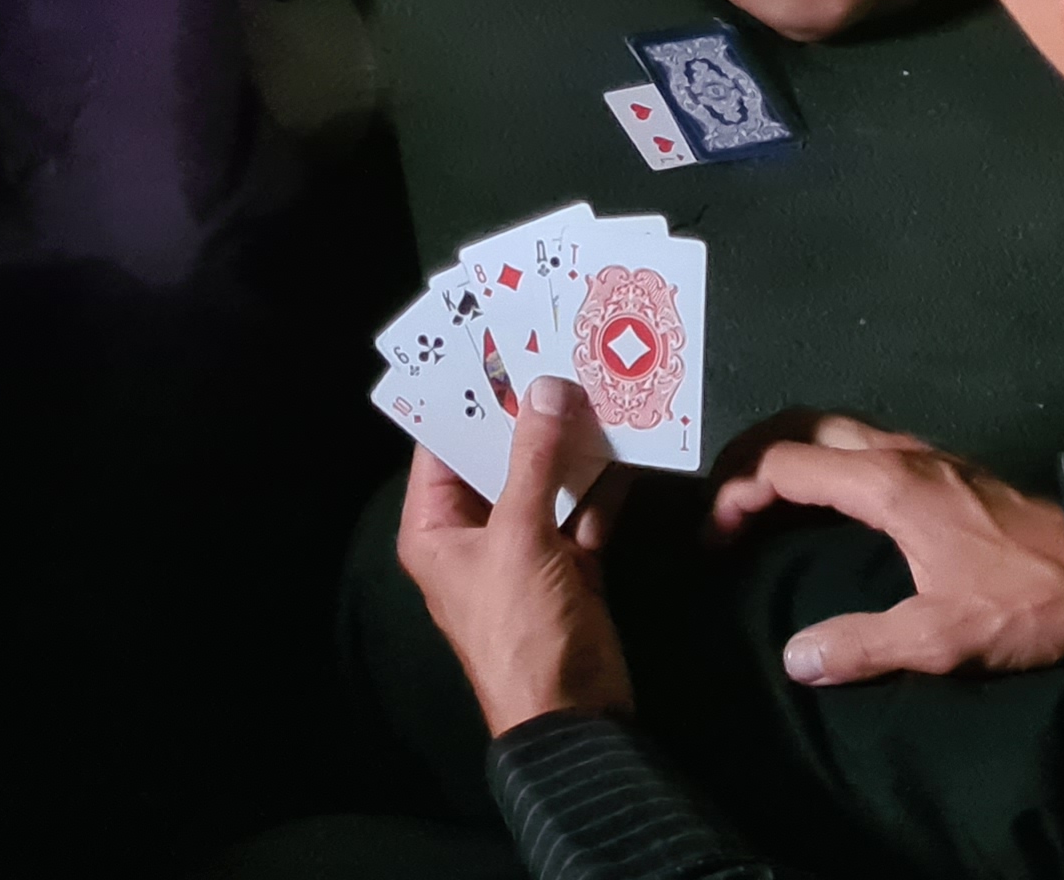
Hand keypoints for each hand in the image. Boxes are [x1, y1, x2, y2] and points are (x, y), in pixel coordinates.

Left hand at [397, 378, 636, 735]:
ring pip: (545, 480)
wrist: (575, 721)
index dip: (467, 397)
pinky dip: (603, 482)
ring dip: (571, 442)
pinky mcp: (571, 565)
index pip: (442, 445)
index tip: (495, 342)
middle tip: (557, 347)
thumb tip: (548, 387)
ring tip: (597, 379)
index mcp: (436, 529)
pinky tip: (627, 438)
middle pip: (498, 458)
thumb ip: (536, 460)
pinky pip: (583, 510)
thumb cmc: (523, 630)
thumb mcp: (521, 537)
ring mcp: (525, 549)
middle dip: (529, 412)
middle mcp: (475, 533)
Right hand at [706, 413, 1063, 682]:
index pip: (784, 466)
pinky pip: (862, 441)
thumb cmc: (1023, 600)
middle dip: (750, 454)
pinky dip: (823, 457)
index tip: (715, 539)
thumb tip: (795, 658)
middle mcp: (899, 452)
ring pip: (834, 426)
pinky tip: (829, 498)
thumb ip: (864, 645)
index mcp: (886, 484)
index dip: (735, 495)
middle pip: (801, 425)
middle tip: (722, 501)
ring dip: (788, 451)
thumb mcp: (943, 637)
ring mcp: (925, 454)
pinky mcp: (946, 467)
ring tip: (762, 495)